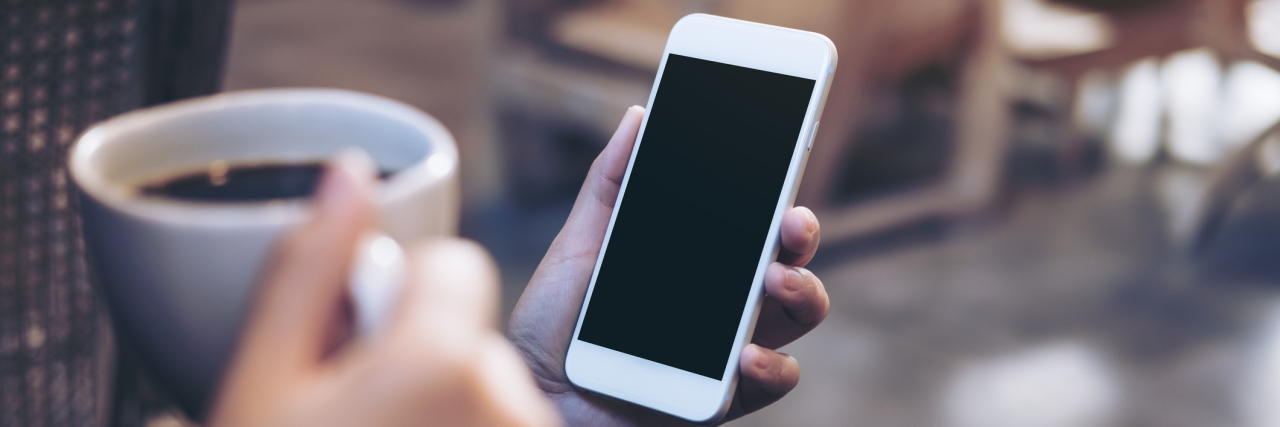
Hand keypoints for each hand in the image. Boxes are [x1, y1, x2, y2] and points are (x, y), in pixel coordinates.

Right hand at [209, 151, 559, 426]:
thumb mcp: (268, 373)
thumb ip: (312, 263)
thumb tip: (349, 173)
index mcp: (443, 358)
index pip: (453, 266)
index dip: (398, 299)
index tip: (359, 347)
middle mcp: (504, 398)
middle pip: (468, 329)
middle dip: (419, 355)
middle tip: (362, 410)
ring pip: (486, 384)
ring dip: (445, 402)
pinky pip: (504, 419)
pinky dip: (468, 426)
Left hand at [507, 107, 829, 425]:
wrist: (537, 388)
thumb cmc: (557, 319)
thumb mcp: (581, 240)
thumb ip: (611, 181)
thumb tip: (639, 114)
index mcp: (700, 257)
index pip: (754, 219)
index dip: (779, 190)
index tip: (787, 160)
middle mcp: (724, 298)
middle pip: (788, 259)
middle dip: (801, 236)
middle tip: (791, 222)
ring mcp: (728, 345)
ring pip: (797, 314)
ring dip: (803, 292)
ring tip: (776, 281)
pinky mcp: (724, 395)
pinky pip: (774, 380)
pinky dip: (773, 366)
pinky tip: (747, 355)